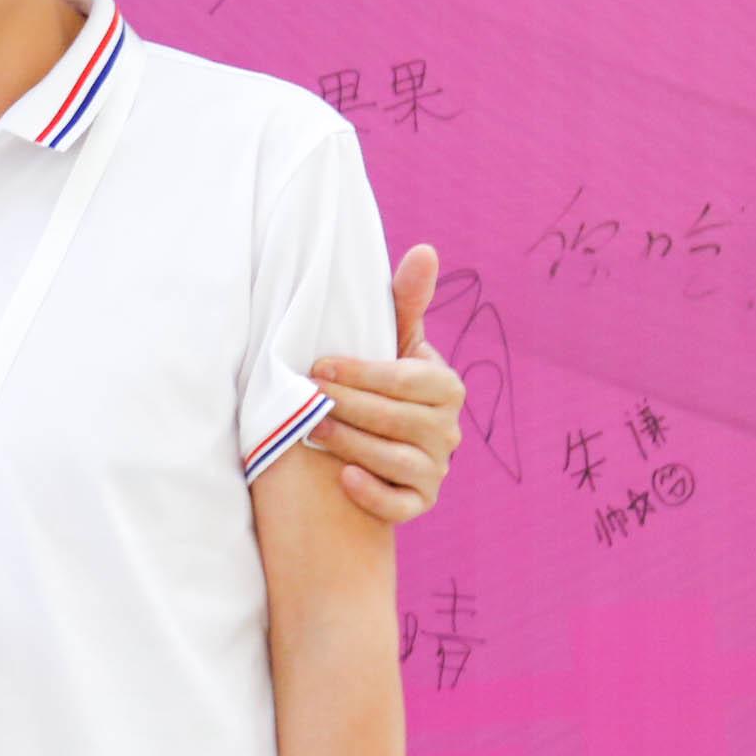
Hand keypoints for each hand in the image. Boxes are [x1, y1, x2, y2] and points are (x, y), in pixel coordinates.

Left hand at [306, 245, 465, 523]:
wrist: (368, 443)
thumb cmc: (378, 381)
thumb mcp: (392, 342)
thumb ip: (405, 301)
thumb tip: (425, 250)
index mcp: (445, 387)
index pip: (408, 380)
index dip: (363, 373)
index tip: (318, 366)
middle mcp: (447, 430)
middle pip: (400, 420)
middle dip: (350, 407)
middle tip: (308, 399)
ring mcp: (435, 470)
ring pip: (398, 462)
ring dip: (354, 446)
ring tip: (313, 433)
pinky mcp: (418, 504)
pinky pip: (401, 506)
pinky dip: (374, 495)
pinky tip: (344, 480)